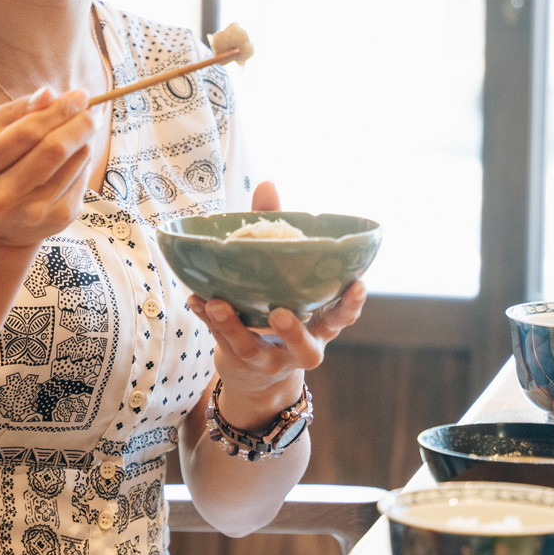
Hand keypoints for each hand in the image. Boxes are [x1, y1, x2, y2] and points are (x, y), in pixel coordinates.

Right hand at [0, 87, 98, 248]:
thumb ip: (14, 111)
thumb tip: (48, 94)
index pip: (25, 133)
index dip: (57, 110)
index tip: (79, 95)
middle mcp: (1, 198)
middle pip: (53, 149)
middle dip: (78, 123)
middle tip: (90, 108)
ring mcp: (31, 213)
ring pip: (74, 161)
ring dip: (84, 138)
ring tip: (82, 127)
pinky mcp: (57, 220)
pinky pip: (82, 177)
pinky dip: (84, 158)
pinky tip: (77, 153)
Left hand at [185, 181, 367, 429]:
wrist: (255, 370)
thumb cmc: (276, 305)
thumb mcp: (284, 274)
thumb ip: (277, 232)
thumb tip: (267, 183)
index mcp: (320, 324)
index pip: (342, 316)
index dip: (352, 303)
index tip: (357, 284)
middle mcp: (301, 346)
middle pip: (305, 347)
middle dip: (293, 332)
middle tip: (279, 312)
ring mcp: (270, 360)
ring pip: (254, 350)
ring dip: (234, 327)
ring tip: (217, 303)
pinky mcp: (241, 364)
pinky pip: (222, 343)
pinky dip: (208, 320)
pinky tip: (196, 299)